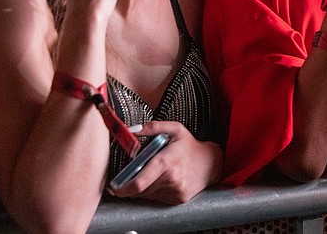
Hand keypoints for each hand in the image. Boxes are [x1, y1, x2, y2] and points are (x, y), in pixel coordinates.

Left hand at [108, 121, 222, 203]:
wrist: (212, 163)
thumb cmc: (190, 146)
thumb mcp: (174, 129)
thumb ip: (152, 127)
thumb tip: (131, 130)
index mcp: (166, 161)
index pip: (139, 182)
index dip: (123, 188)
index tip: (114, 188)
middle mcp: (171, 178)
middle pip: (141, 190)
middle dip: (131, 185)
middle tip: (130, 178)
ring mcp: (176, 190)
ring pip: (148, 195)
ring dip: (144, 188)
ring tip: (151, 175)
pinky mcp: (179, 199)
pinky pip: (158, 199)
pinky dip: (155, 191)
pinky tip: (162, 181)